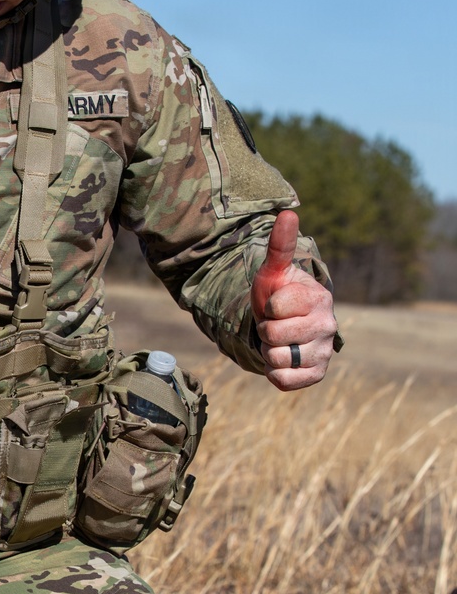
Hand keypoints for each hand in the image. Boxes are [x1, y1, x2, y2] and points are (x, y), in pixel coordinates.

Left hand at [250, 210, 336, 390]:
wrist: (283, 327)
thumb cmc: (277, 296)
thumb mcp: (274, 271)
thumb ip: (280, 245)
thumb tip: (288, 213)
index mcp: (319, 297)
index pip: (277, 307)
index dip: (267, 307)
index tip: (275, 305)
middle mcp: (328, 325)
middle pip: (273, 334)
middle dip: (265, 330)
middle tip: (275, 325)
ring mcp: (324, 351)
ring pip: (277, 358)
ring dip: (268, 351)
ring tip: (278, 341)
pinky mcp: (317, 374)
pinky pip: (284, 380)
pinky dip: (274, 372)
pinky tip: (282, 359)